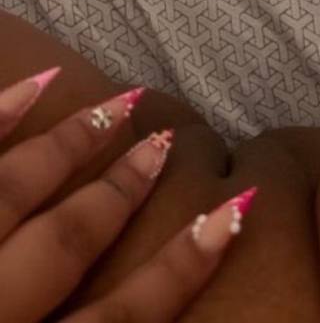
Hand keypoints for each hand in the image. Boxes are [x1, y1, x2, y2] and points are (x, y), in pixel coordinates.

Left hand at [0, 68, 256, 321]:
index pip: (125, 318)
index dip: (181, 268)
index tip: (236, 211)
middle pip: (70, 240)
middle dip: (122, 190)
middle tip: (167, 142)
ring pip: (15, 188)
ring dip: (71, 143)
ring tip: (121, 103)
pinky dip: (1, 116)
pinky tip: (39, 81)